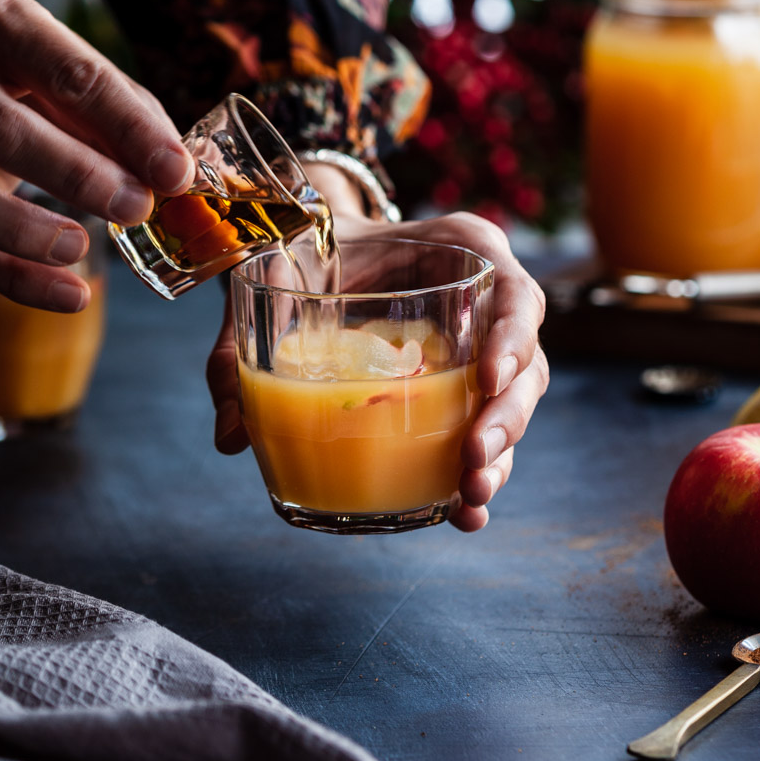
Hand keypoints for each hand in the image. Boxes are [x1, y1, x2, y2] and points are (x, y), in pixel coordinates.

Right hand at [0, 0, 193, 308]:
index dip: (130, 129)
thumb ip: (123, 112)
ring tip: (81, 248)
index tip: (176, 172)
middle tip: (136, 208)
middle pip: (6, 131)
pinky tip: (67, 296)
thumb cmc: (16, 78)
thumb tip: (184, 169)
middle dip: (79, 177)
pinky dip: (13, 278)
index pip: (74, 77)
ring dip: (27, 230)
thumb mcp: (61, 73)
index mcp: (1, 25)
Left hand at [207, 204, 548, 532]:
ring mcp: (479, 347)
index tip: (486, 379)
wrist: (313, 247)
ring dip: (501, 455)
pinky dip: (480, 471)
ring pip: (515, 404)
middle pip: (527, 360)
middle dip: (507, 417)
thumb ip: (245, 344)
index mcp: (460, 248)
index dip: (513, 337)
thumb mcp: (274, 273)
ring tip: (470, 499)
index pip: (515, 290)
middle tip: (472, 460)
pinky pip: (485, 429)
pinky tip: (463, 514)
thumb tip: (232, 436)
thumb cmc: (306, 246)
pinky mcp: (462, 388)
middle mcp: (484, 299)